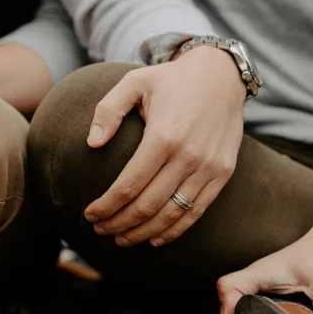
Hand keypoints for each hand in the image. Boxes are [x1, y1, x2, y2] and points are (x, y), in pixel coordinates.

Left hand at [84, 46, 244, 245]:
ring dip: (143, 232)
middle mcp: (188, 155)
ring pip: (172, 214)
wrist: (222, 75)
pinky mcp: (223, 172)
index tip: (89, 214)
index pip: (129, 185)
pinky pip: (197, 211)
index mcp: (164, 136)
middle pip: (147, 205)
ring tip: (122, 238)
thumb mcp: (134, 82)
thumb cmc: (172, 80)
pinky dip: (175, 230)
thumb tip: (92, 143)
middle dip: (119, 223)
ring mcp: (209, 167)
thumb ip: (108, 110)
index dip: (106, 206)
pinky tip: (155, 238)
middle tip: (99, 230)